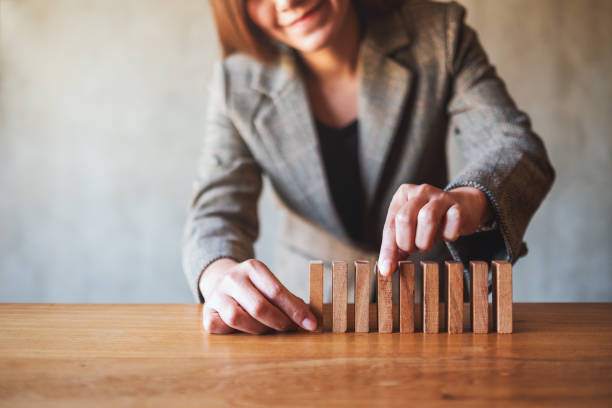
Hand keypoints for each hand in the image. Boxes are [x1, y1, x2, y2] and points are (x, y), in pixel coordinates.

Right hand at [199, 258, 317, 333]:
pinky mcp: (206, 312)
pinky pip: (222, 327)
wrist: (220, 281)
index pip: (277, 291)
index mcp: (253, 267)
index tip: (311, 324)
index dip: (295, 310)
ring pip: (238, 318)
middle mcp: (232, 278)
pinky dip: (236, 332)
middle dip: (279, 322)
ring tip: (268, 330)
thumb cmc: (253, 288)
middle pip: (259, 306)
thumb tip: (309, 318)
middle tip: (291, 329)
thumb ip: (287, 299)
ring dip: (259, 329)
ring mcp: (217, 294)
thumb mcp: (269, 285)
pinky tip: (245, 330)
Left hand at [378, 184, 492, 275]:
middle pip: (404, 218)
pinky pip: (452, 221)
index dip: (388, 249)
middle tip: (414, 249)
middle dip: (407, 242)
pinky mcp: (458, 205)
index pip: (390, 224)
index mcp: (402, 195)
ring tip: (426, 245)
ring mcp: (440, 196)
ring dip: (425, 240)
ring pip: (427, 218)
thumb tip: (386, 269)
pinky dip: (448, 235)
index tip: (387, 269)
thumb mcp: (409, 231)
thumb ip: (396, 247)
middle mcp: (419, 192)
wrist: (461, 209)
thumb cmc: (428, 222)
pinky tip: (447, 235)